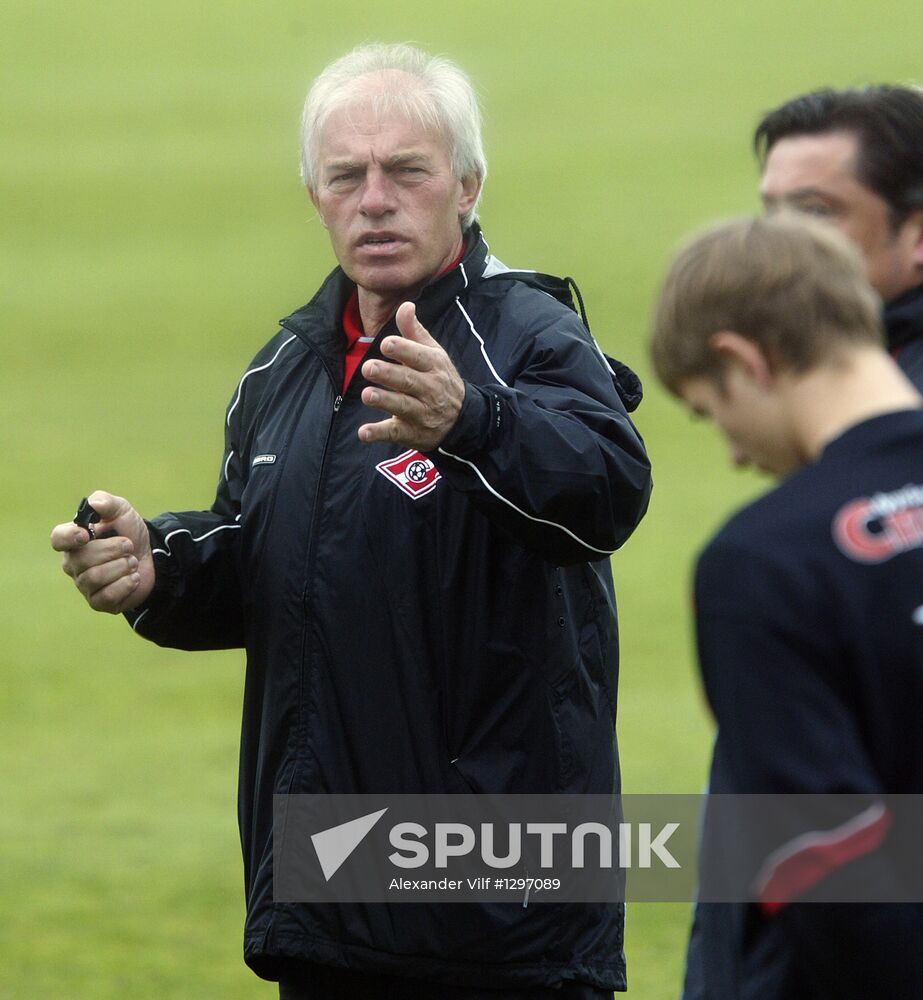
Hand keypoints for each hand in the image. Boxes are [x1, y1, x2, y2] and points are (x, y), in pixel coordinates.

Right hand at [50, 491, 154, 612]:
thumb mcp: (122, 511)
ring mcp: (84, 584)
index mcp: (74, 539)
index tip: (86, 535)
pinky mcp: (98, 601)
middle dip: (112, 550)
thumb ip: (106, 502)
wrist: (152, 556)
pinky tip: (134, 577)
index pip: (58, 539)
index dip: (69, 538)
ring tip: (133, 562)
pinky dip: (126, 584)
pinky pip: (106, 596)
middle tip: (129, 546)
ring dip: (121, 567)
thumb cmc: (129, 532)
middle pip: (82, 560)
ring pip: (94, 578)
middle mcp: (74, 563)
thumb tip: (94, 504)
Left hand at [359, 302, 464, 451]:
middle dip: (388, 374)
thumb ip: (415, 332)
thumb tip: (406, 305)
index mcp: (434, 366)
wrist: (463, 420)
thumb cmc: (441, 380)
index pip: (419, 356)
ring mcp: (422, 413)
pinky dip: (379, 433)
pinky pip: (395, 433)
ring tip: (367, 394)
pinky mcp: (413, 433)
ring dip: (385, 401)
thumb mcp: (433, 354)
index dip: (402, 350)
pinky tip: (363, 432)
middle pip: (409, 381)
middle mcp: (430, 389)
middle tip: (368, 367)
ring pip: (403, 406)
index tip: (386, 344)